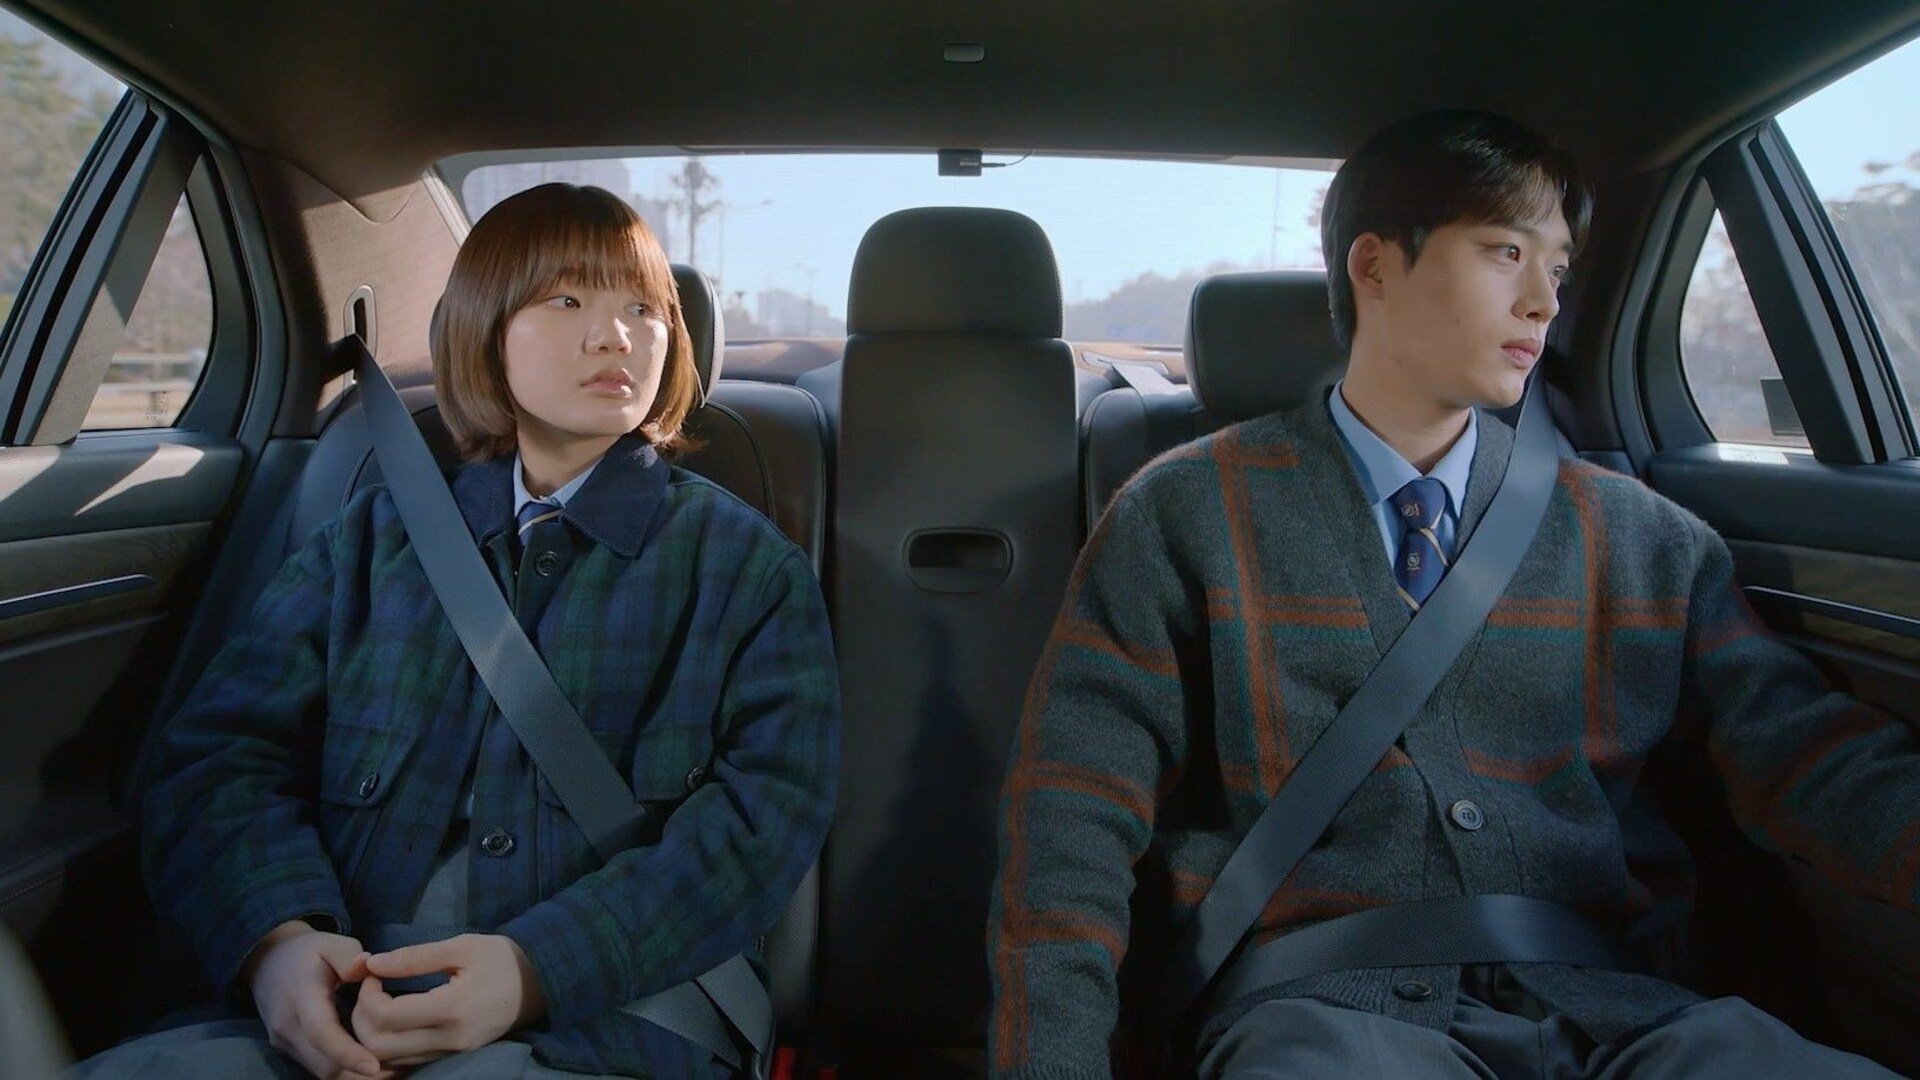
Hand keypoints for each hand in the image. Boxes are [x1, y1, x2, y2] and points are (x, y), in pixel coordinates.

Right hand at [244, 920, 385, 1078]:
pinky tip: (369, 1065)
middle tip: (398, 1069)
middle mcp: (288, 1027)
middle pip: (323, 1065)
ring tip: (390, 1069)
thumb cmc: (307, 951)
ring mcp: (285, 1043)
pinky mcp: (289, 1051)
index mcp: (301, 997)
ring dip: (353, 1077)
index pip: (321, 1033)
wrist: (268, 962)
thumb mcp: (330, 942)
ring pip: (322, 1074)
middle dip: (358, 1073)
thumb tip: (365, 966)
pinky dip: (344, 1073)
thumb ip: (348, 954)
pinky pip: (319, 1070)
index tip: (374, 1066)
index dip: (347, 1053)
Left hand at [351, 933, 546, 1066]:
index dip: (367, 995)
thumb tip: (372, 963)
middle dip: (361, 1019)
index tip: (374, 973)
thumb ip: (415, 956)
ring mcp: (452, 1052)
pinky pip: (407, 1061)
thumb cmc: (502, 958)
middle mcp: (450, 1039)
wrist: (540, 983)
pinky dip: (389, 1045)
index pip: (386, 1016)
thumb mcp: (462, 946)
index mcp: (452, 1008)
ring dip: (372, 1034)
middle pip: (379, 1047)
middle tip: (370, 991)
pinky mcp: (453, 1056)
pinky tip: (394, 1019)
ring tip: (380, 1004)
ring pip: (389, 1060)